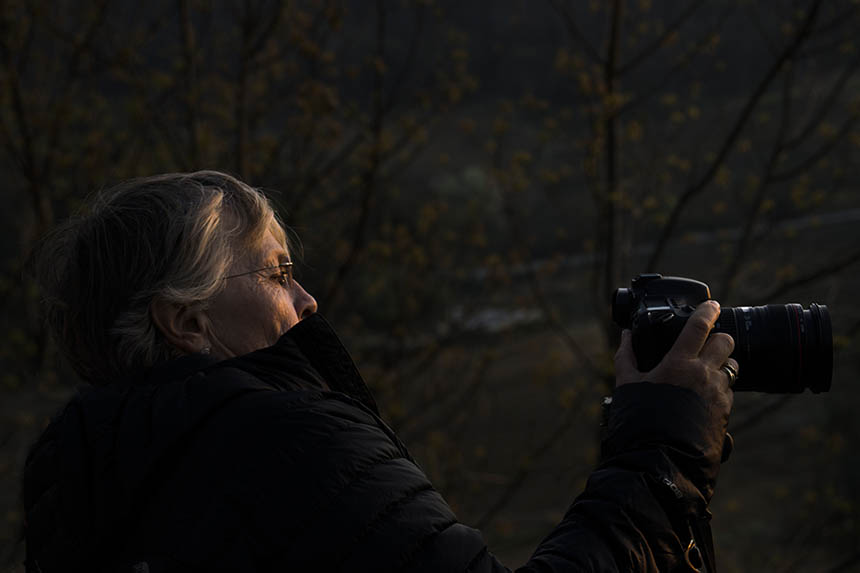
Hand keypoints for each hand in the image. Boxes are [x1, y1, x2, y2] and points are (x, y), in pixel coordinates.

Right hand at [615, 300, 735, 457]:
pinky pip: (729, 392)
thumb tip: (624, 335)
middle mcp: (704, 375)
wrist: (661, 462)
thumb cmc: (639, 423)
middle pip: (725, 342)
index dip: (707, 310)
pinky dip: (720, 389)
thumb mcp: (626, 386)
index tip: (711, 304)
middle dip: (719, 338)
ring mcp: (718, 395)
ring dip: (723, 364)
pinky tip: (704, 397)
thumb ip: (626, 356)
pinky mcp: (726, 414)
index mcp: (679, 363)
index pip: (699, 326)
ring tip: (706, 372)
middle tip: (709, 342)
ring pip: (732, 368)